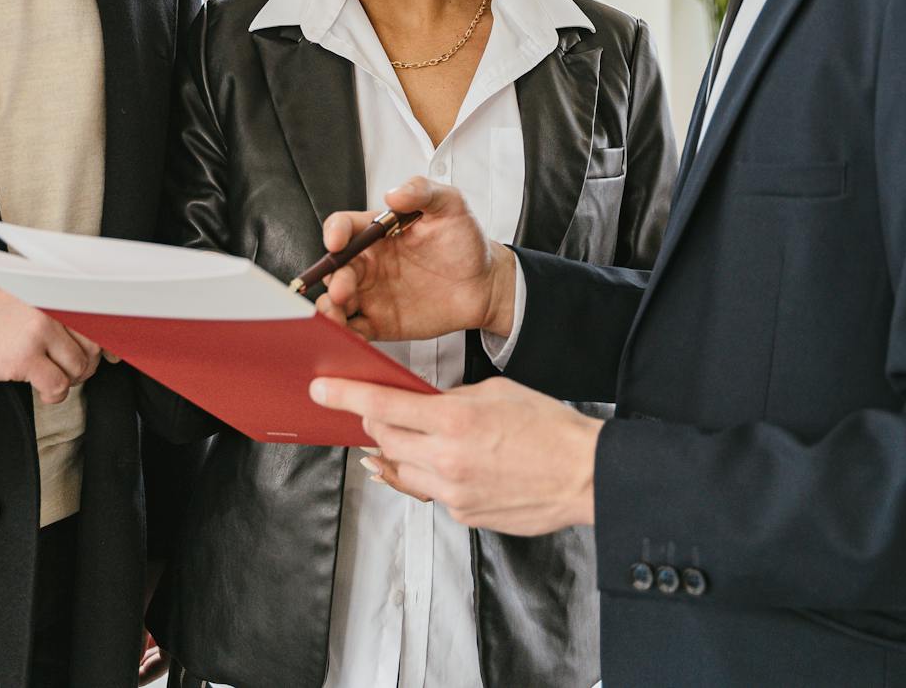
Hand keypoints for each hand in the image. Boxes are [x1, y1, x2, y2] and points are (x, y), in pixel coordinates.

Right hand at [0, 278, 100, 404]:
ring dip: (69, 379)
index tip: (100, 352)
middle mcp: (48, 303)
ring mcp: (37, 330)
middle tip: (70, 370)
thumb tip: (85, 319)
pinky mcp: (23, 358)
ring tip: (52, 380)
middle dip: (84, 362)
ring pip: (78, 365)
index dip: (101, 336)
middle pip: (91, 340)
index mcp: (49, 285)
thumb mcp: (15, 288)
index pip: (94, 311)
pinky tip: (42, 392)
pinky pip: (58, 384)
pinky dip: (54, 395)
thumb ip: (47, 298)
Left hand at [309, 376, 600, 534]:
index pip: (382, 406)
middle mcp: (446, 459)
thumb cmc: (548, 427)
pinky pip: (429, 492)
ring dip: (400, 451)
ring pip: (400, 469)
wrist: (583, 475)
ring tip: (418, 438)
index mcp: (454, 420)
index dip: (345, 396)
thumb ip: (450, 398)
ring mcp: (451, 493)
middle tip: (384, 411)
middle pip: (384, 439)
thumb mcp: (495, 392)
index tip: (321, 390)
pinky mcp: (462, 515)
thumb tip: (420, 405)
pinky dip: (430, 475)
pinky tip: (451, 464)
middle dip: (378, 422)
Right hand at [316, 178, 516, 342]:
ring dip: (329, 309)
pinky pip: (355, 329)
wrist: (485, 283)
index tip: (336, 241)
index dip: (335, 232)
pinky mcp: (380, 322)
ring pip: (337, 302)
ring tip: (335, 316)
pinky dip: (346, 334)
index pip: (344, 227)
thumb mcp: (449, 205)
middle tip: (341, 290)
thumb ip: (422, 191)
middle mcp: (369, 263)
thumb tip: (393, 194)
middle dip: (332, 278)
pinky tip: (350, 336)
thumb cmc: (464, 241)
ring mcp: (372, 294)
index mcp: (377, 231)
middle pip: (335, 269)